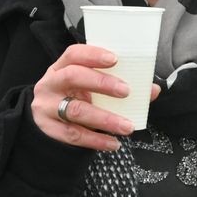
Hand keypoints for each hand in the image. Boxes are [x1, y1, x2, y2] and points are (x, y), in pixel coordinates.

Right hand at [31, 44, 160, 151]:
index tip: (115, 60)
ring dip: (104, 119)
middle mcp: (50, 84)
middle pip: (73, 77)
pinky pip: (73, 135)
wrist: (44, 120)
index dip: (93, 55)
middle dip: (101, 83)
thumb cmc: (72, 97)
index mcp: (60, 67)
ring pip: (76, 110)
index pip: (73, 54)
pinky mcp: (48, 129)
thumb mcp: (88, 87)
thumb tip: (152, 90)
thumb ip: (117, 84)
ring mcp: (47, 107)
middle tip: (126, 91)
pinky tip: (113, 143)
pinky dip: (96, 140)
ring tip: (126, 126)